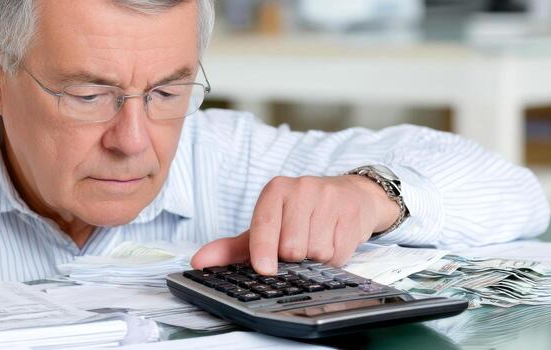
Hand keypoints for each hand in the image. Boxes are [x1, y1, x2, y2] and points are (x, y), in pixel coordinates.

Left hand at [191, 175, 399, 273]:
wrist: (351, 195)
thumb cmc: (301, 214)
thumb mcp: (267, 226)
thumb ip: (233, 247)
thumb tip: (198, 262)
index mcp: (276, 190)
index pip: (265, 224)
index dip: (263, 250)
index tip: (264, 270)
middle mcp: (302, 189)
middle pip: (291, 246)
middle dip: (294, 257)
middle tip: (297, 247)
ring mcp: (329, 199)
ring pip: (316, 252)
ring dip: (315, 259)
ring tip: (316, 241)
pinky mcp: (352, 214)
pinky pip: (339, 254)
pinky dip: (334, 258)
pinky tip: (333, 241)